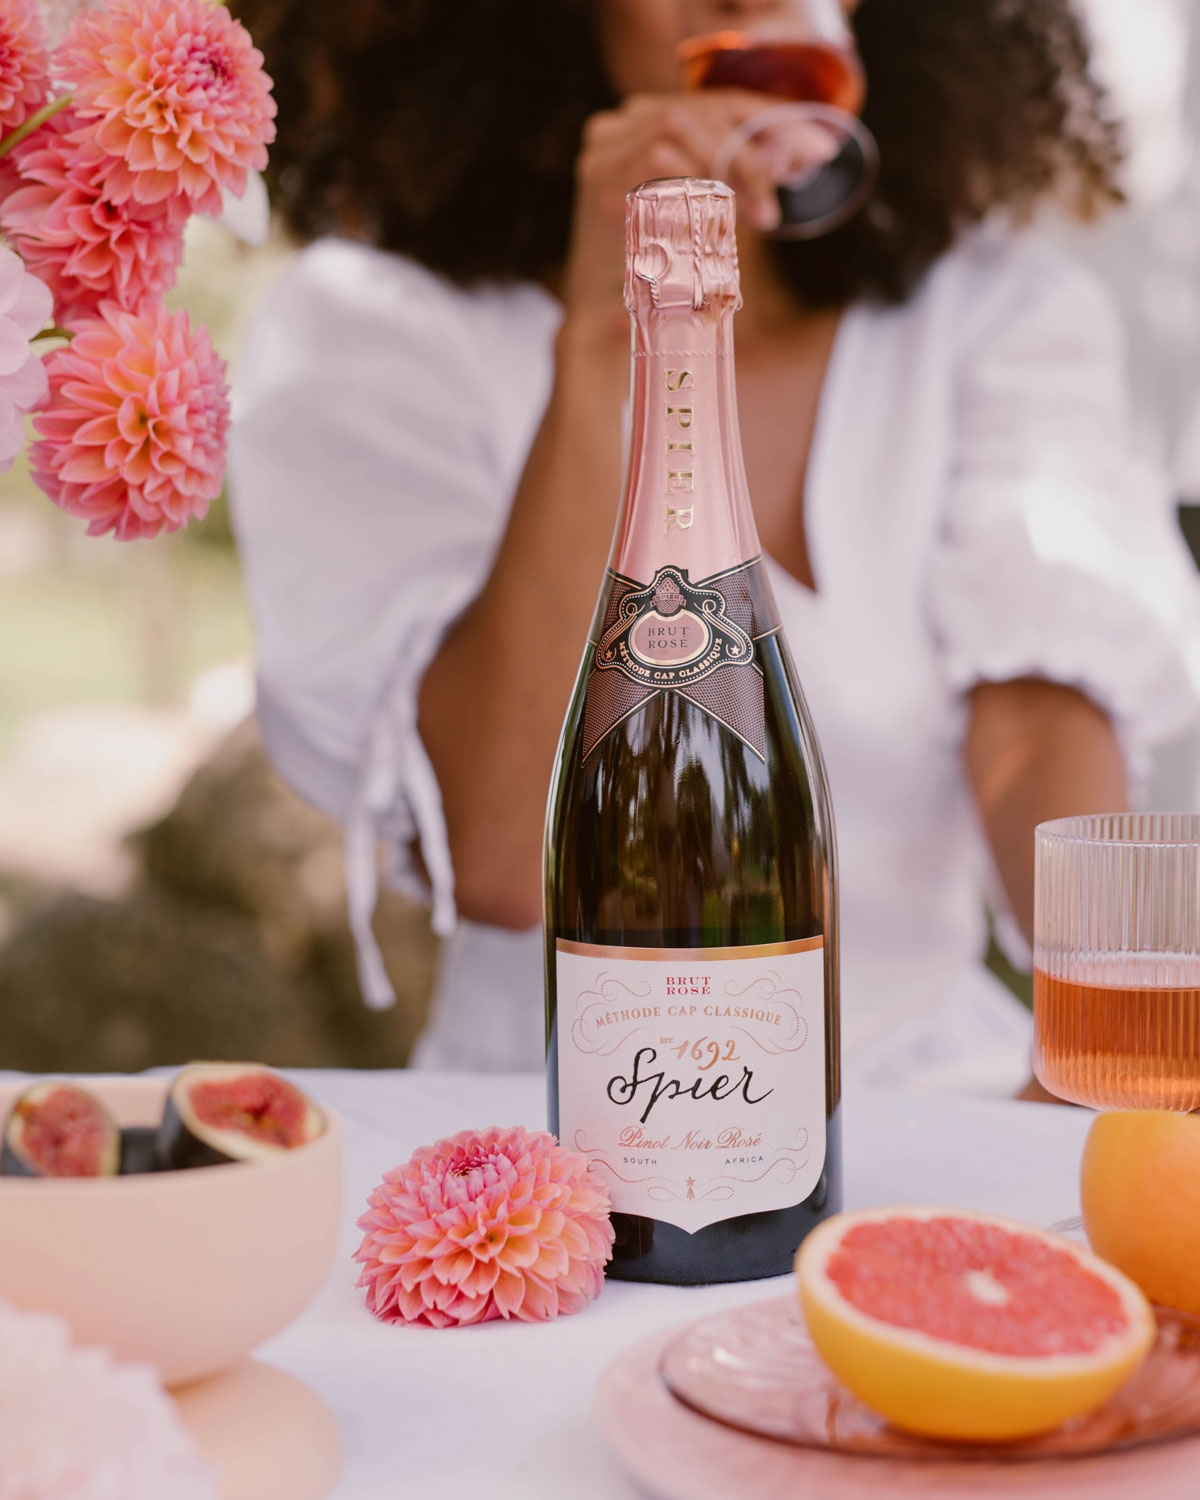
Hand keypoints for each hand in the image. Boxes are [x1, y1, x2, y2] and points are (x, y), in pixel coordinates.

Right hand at [562, 90, 784, 334]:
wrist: (601, 323)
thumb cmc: (656, 273)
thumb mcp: (698, 212)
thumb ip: (729, 177)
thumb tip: (792, 156)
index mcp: (642, 125)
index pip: (715, 103)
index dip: (770, 117)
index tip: (815, 146)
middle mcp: (618, 128)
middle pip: (704, 107)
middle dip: (763, 137)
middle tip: (803, 170)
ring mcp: (605, 150)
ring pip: (684, 124)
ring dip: (736, 161)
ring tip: (765, 212)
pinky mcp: (601, 179)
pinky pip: (660, 155)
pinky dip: (702, 176)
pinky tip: (732, 211)